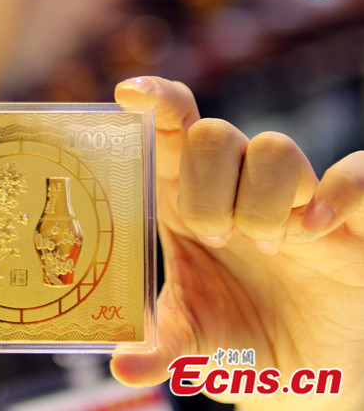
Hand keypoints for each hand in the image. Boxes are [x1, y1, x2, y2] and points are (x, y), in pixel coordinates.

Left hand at [110, 76, 363, 410]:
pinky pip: (354, 174)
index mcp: (186, 201)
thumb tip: (122, 366)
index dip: (155, 102)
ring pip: (274, 149)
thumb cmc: (234, 337)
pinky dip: (337, 195)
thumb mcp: (192, 341)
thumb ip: (158, 345)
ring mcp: (292, 199)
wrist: (300, 370)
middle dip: (208, 185)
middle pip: (214, 134)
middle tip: (217, 237)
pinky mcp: (349, 218)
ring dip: (262, 199)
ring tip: (265, 247)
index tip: (130, 93)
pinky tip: (313, 233)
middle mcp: (235, 188)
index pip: (170, 131)